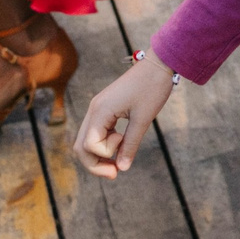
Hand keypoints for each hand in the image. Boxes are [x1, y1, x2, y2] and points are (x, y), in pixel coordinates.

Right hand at [74, 55, 177, 178]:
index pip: (89, 145)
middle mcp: (94, 110)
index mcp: (100, 110)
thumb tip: (122, 168)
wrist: (158, 64)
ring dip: (99, 156)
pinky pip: (97, 132)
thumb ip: (130, 144)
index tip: (123, 142)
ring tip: (117, 164)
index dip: (105, 154)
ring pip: (87, 141)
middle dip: (95, 164)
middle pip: (81, 146)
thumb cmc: (152, 88)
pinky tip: (119, 145)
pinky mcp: (105, 109)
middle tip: (115, 173)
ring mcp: (98, 109)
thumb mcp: (143, 119)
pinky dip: (104, 144)